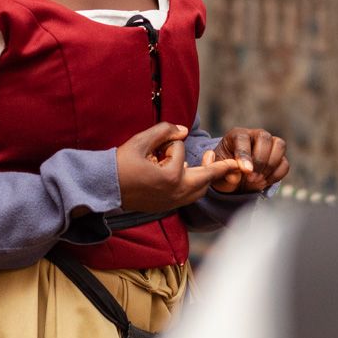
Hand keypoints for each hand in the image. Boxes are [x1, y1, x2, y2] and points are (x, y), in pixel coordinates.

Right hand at [117, 122, 243, 212]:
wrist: (104, 188)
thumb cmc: (120, 163)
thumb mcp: (141, 141)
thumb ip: (164, 131)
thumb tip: (184, 130)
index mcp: (170, 176)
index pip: (179, 151)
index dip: (168, 143)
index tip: (159, 147)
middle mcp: (175, 192)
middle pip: (205, 178)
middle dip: (217, 167)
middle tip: (232, 162)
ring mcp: (171, 202)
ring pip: (199, 191)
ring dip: (204, 177)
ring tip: (206, 163)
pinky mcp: (166, 206)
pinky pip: (188, 198)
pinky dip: (193, 187)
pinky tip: (186, 175)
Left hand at [205, 128, 288, 193]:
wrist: (233, 178)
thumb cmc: (224, 170)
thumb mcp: (217, 172)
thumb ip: (223, 172)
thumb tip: (235, 176)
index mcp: (236, 135)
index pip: (242, 138)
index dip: (245, 154)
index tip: (246, 171)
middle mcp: (254, 135)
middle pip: (265, 138)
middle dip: (260, 161)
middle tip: (251, 178)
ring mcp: (269, 145)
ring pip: (279, 145)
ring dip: (270, 166)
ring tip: (258, 179)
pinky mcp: (278, 157)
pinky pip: (284, 163)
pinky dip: (276, 175)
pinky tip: (264, 181)